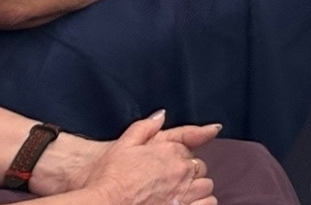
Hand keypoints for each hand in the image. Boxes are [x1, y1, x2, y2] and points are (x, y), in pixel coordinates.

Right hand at [45, 113, 217, 204]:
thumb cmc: (109, 178)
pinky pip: (207, 203)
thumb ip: (145, 127)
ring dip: (197, 189)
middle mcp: (181, 170)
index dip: (179, 159)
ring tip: (181, 195)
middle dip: (189, 173)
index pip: (189, 150)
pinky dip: (201, 203)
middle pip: (200, 168)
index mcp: (171, 151)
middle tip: (172, 183)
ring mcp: (184, 191)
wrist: (103, 204)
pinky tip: (187, 204)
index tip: (169, 168)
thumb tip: (161, 115)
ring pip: (206, 186)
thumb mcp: (123, 145)